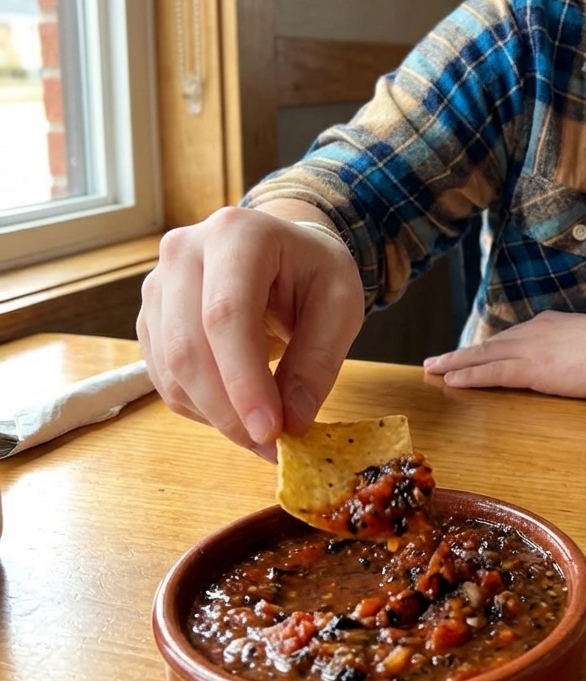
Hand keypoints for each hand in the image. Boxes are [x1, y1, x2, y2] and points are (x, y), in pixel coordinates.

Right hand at [137, 205, 363, 457]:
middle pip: (187, 346)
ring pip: (170, 368)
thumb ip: (317, 360)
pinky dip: (201, 407)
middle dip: (228, 408)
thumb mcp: (339, 305)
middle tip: (269, 445)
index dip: (243, 380)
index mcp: (237, 234)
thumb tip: (292, 422)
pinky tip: (238, 412)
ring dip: (215, 414)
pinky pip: (164, 377)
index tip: (270, 430)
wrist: (283, 250)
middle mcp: (184, 252)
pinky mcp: (151, 318)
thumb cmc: (314, 271)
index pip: (226, 315)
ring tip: (263, 432)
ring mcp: (158, 284)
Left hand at [423, 311, 585, 397]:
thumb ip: (578, 356)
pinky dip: (469, 376)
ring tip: (431, 370)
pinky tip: (451, 381)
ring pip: (484, 356)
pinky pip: (493, 372)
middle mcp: (536, 331)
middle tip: (435, 361)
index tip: (469, 355)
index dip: (487, 349)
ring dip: (455, 364)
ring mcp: (533, 348)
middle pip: (490, 344)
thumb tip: (576, 367)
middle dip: (461, 354)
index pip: (512, 339)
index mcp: (551, 325)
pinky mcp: (534, 368)